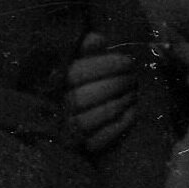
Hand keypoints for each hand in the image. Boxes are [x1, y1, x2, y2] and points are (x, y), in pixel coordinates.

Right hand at [66, 32, 138, 155]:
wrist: (75, 117)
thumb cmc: (83, 82)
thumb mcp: (82, 61)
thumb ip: (86, 49)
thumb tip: (97, 39)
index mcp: (55, 82)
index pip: (76, 73)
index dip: (105, 65)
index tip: (128, 61)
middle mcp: (57, 107)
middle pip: (82, 97)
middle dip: (114, 85)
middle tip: (132, 78)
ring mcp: (68, 130)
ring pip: (88, 120)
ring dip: (116, 104)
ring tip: (133, 93)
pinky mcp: (82, 148)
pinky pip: (98, 141)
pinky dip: (118, 126)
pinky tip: (133, 112)